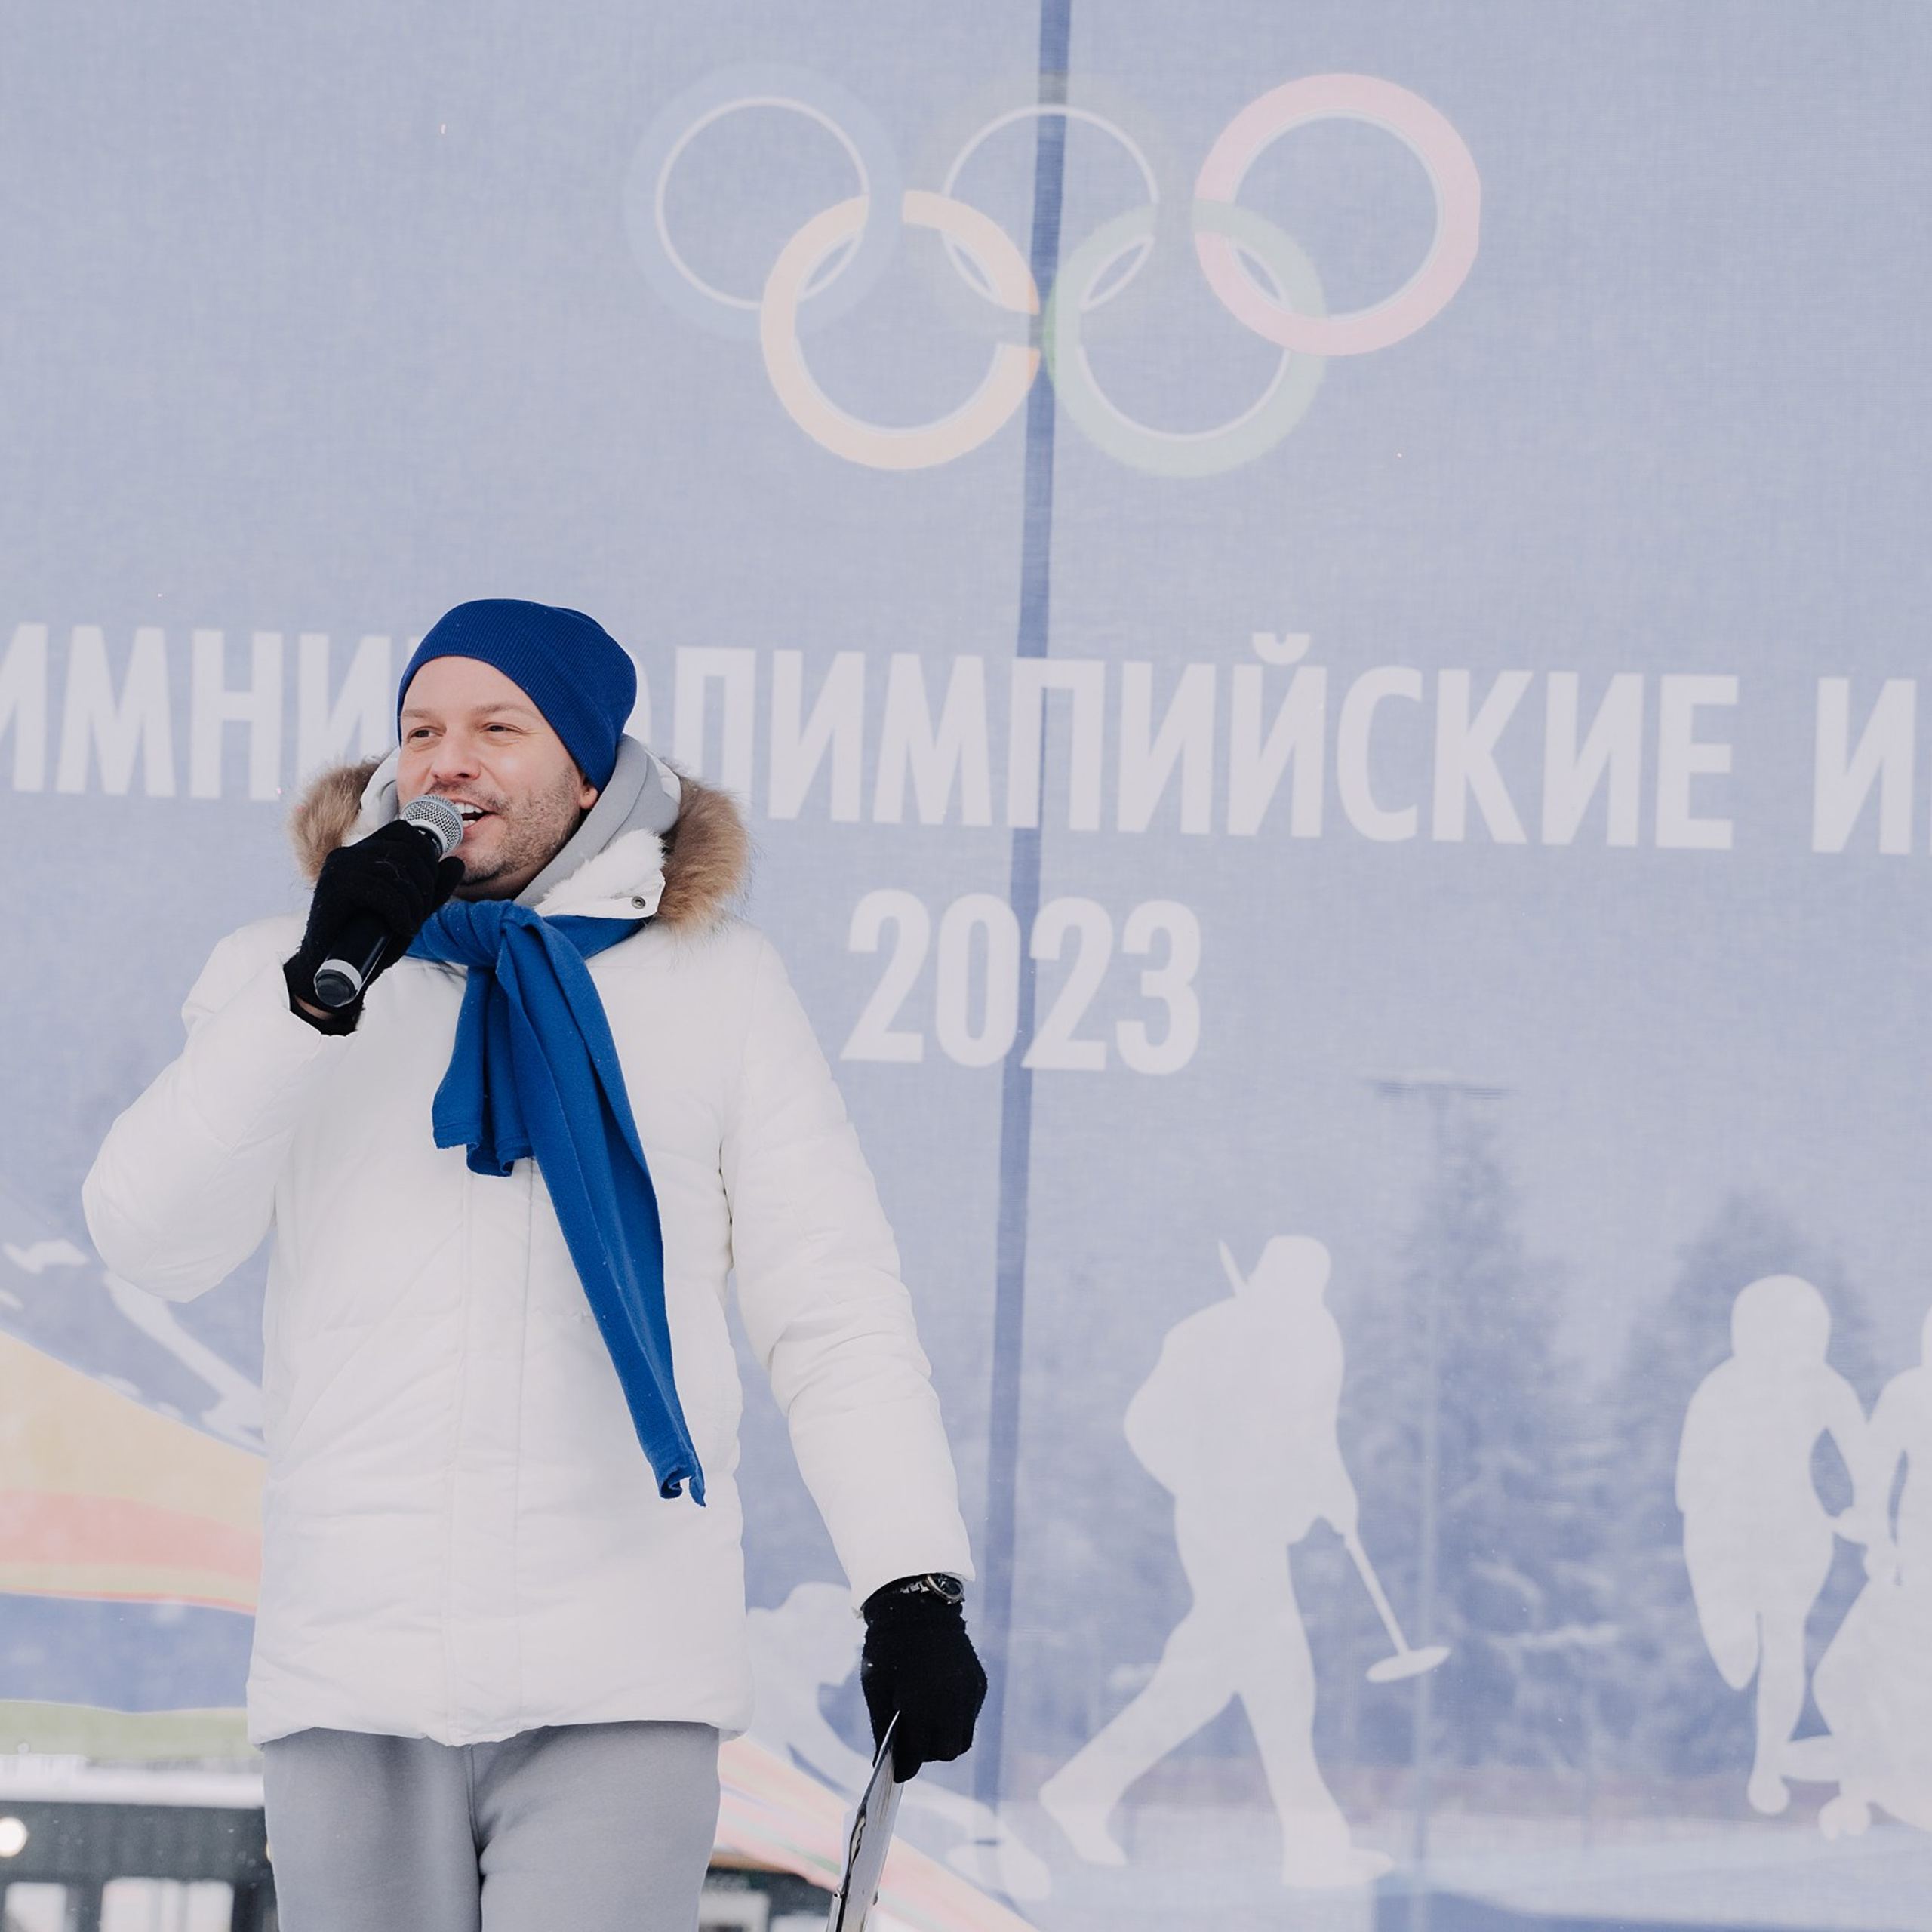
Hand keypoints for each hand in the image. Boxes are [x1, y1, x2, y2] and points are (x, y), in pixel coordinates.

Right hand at [284, 821, 463, 1027]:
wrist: (332, 971)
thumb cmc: (370, 941)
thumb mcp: (409, 911)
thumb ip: (432, 889)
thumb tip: (458, 862)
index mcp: (363, 853)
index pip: (404, 832)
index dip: (427, 856)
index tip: (428, 889)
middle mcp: (348, 854)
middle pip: (405, 850)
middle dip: (425, 884)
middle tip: (420, 914)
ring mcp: (337, 869)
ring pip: (393, 871)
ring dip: (413, 902)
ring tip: (410, 925)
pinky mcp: (332, 888)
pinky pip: (379, 889)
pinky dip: (399, 911)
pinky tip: (403, 928)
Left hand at [860, 1577, 987, 1779]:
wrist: (918, 1607)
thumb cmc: (889, 1649)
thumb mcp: (876, 1689)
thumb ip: (881, 1727)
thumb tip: (884, 1761)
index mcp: (922, 1707)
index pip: (917, 1756)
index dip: (905, 1766)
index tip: (898, 1771)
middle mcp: (951, 1704)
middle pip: (946, 1752)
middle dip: (929, 1754)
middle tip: (913, 1743)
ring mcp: (969, 1693)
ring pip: (963, 1738)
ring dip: (946, 1739)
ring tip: (928, 1726)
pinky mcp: (978, 1683)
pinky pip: (970, 1715)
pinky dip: (956, 1719)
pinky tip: (940, 1704)